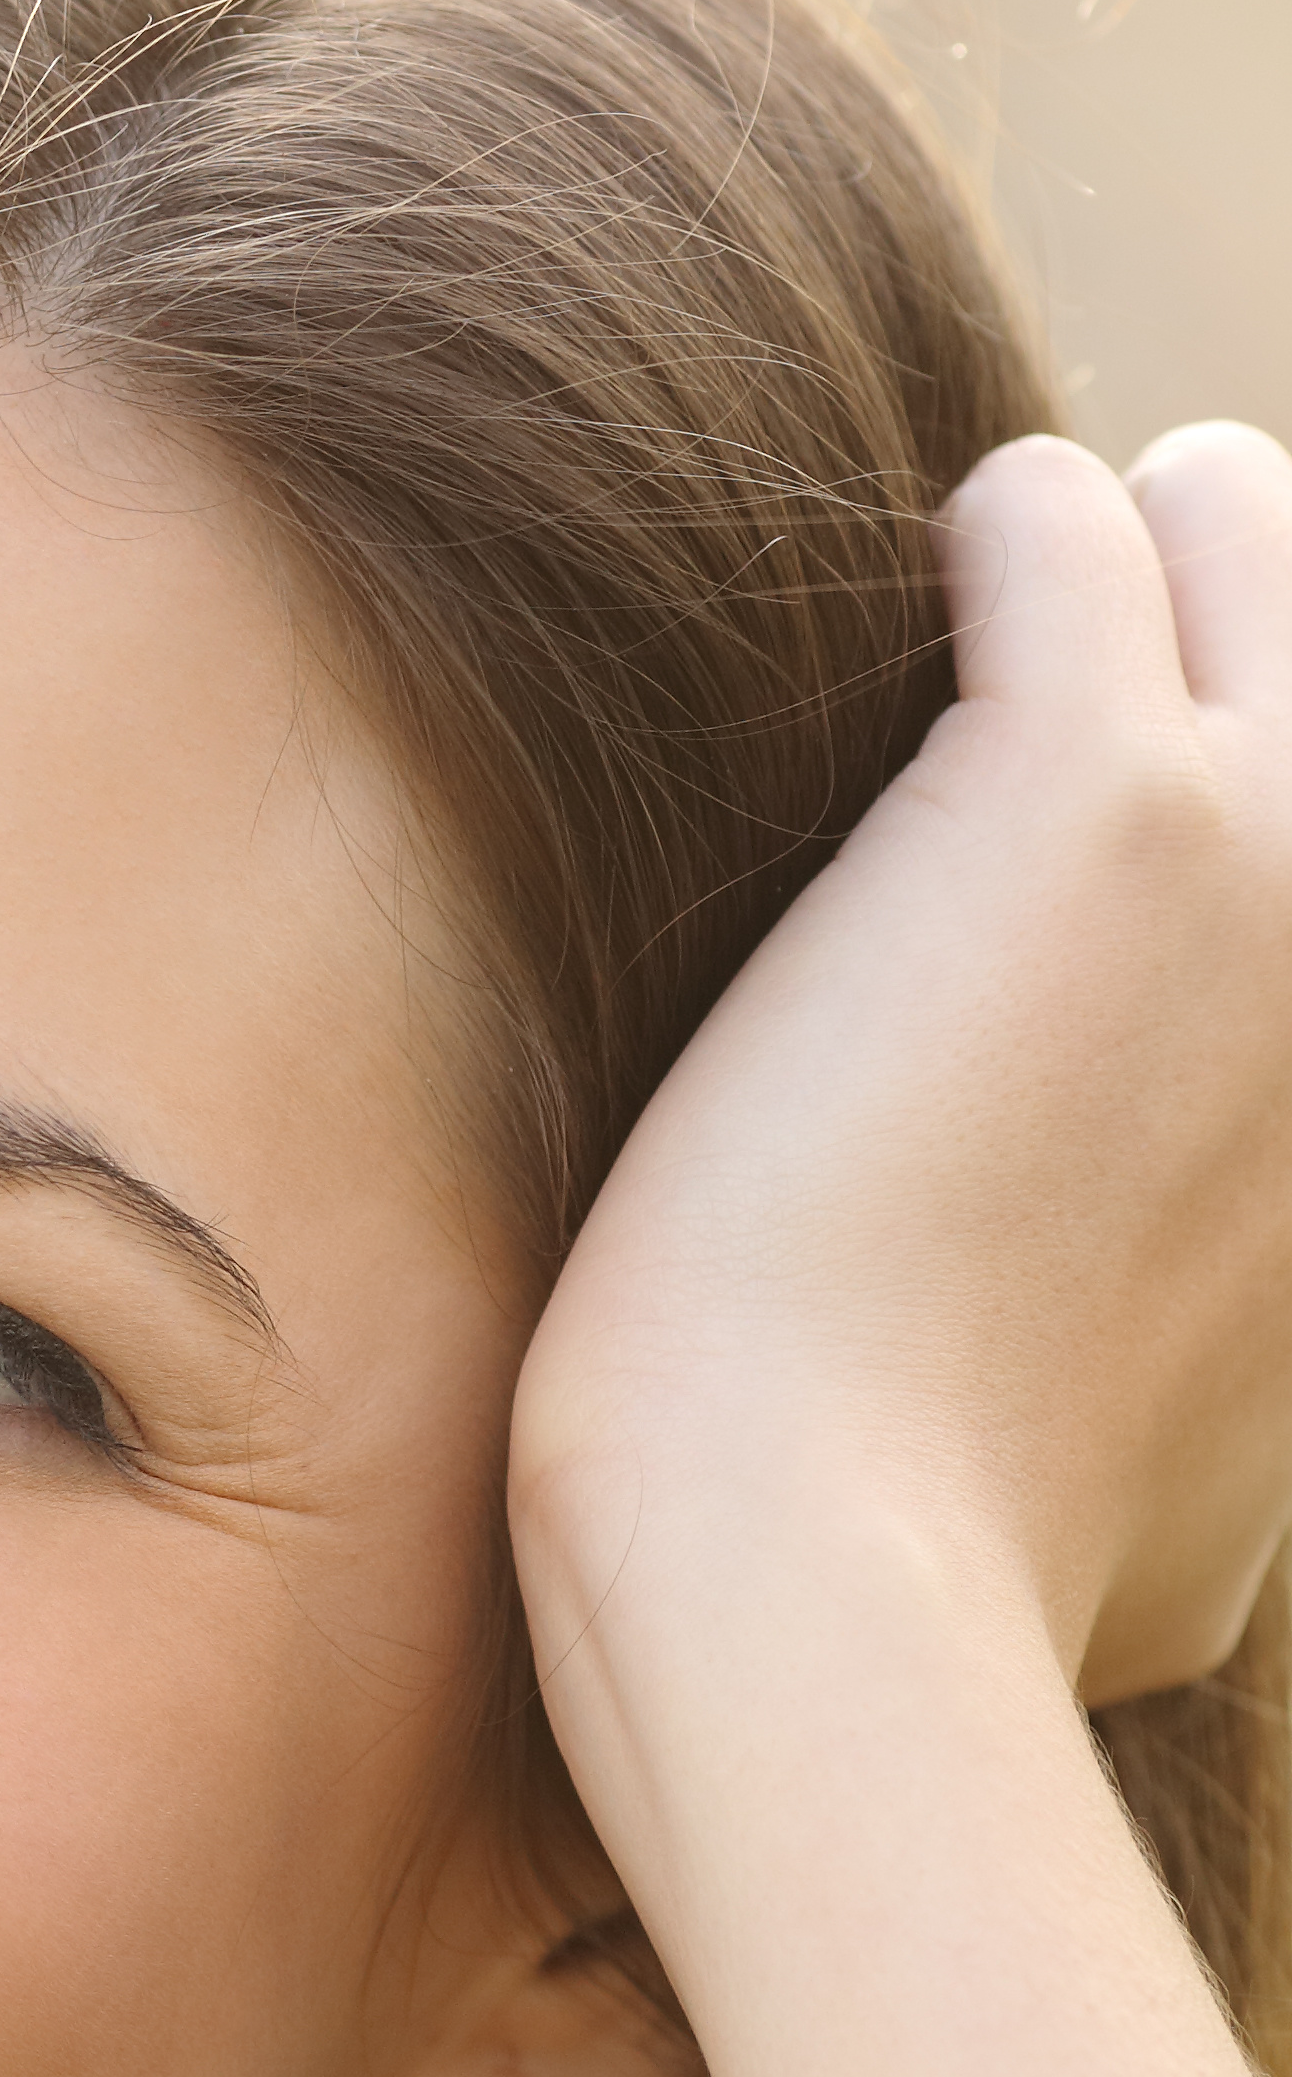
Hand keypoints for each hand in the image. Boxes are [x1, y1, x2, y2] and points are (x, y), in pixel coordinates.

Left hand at [513, 424, 1291, 1706]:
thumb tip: (1203, 1452)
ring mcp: (1278, 841)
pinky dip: (940, 550)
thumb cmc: (959, 1567)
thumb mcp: (1216, 1506)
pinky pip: (1047, 515)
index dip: (1234, 748)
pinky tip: (829, 647)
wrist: (832, 1570)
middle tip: (991, 713)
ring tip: (904, 685)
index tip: (1095, 819)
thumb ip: (1244, 1380)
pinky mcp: (1081, 789)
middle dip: (1177, 607)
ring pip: (1225, 507)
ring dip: (1061, 557)